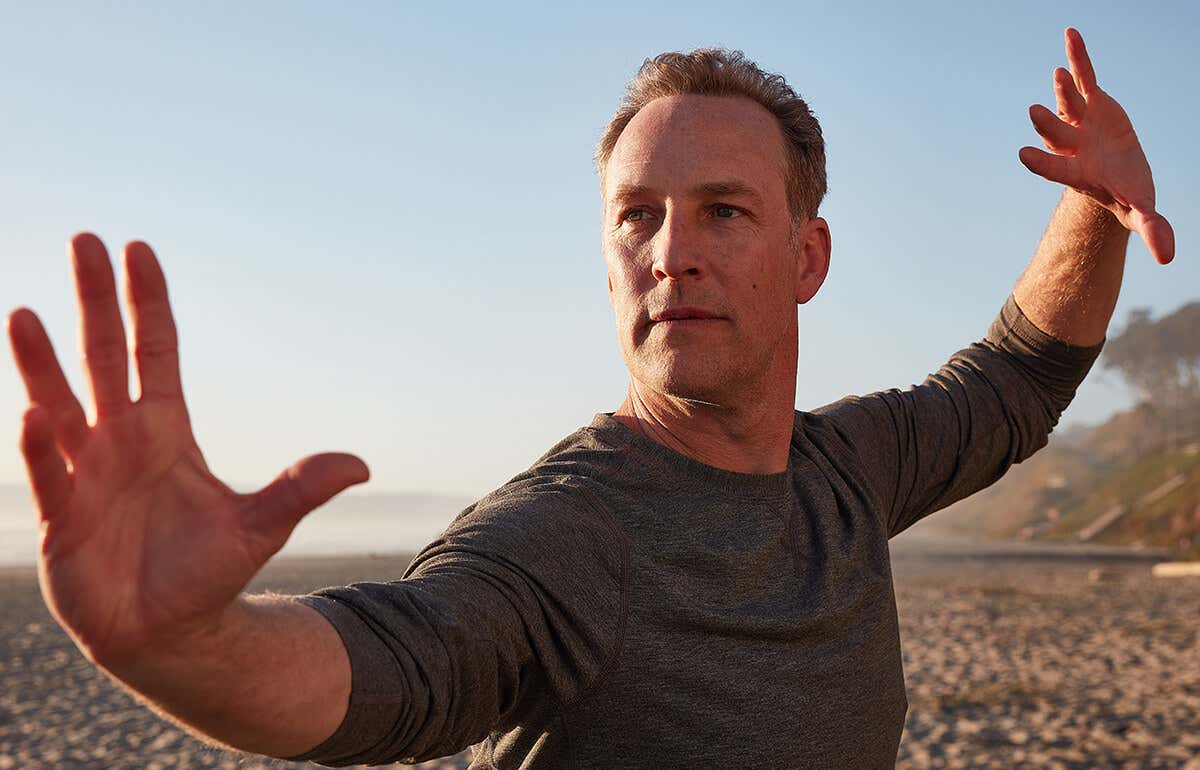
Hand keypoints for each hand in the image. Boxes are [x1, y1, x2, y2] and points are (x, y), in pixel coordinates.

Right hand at [7, 233, 368, 669]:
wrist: (168, 631)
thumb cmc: (208, 572)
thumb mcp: (262, 526)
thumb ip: (300, 491)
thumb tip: (361, 464)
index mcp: (166, 432)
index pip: (156, 351)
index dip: (148, 303)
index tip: (138, 248)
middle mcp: (121, 441)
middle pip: (104, 357)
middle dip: (95, 301)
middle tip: (83, 240)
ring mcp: (87, 475)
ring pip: (61, 405)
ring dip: (43, 361)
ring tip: (26, 312)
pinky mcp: (64, 519)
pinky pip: (51, 474)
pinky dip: (40, 447)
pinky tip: (35, 412)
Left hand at [1019, 27, 1174, 264]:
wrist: (1119, 174)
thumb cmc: (1126, 195)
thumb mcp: (1141, 213)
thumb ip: (1152, 230)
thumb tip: (1168, 257)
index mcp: (1079, 173)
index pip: (1056, 168)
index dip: (1042, 162)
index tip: (1022, 155)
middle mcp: (1073, 146)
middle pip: (1058, 135)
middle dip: (1049, 124)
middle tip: (1034, 111)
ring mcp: (1081, 122)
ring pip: (1069, 103)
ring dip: (1065, 90)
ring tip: (1060, 73)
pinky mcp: (1094, 102)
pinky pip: (1085, 77)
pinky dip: (1078, 57)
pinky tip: (1070, 35)